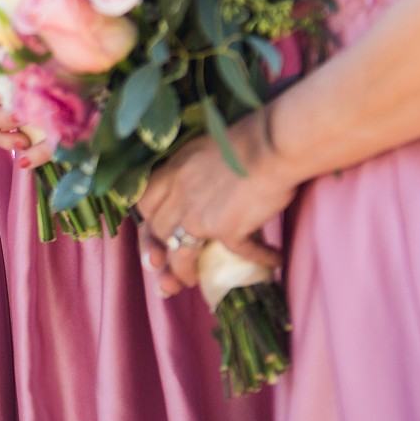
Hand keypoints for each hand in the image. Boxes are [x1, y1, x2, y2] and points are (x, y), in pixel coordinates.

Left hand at [137, 114, 295, 299]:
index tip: (154, 236)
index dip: (147, 223)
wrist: (271, 143)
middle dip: (160, 256)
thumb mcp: (205, 148)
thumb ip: (193, 171)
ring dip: (185, 273)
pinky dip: (260, 258)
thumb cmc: (246, 138)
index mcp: (174, 171)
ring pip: (182, 255)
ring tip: (194, 282)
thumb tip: (200, 189)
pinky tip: (274, 261)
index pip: (145, 203)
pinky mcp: (227, 230)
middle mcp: (180, 194)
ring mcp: (201, 215)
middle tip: (166, 272)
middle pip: (160, 233)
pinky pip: (240, 254)